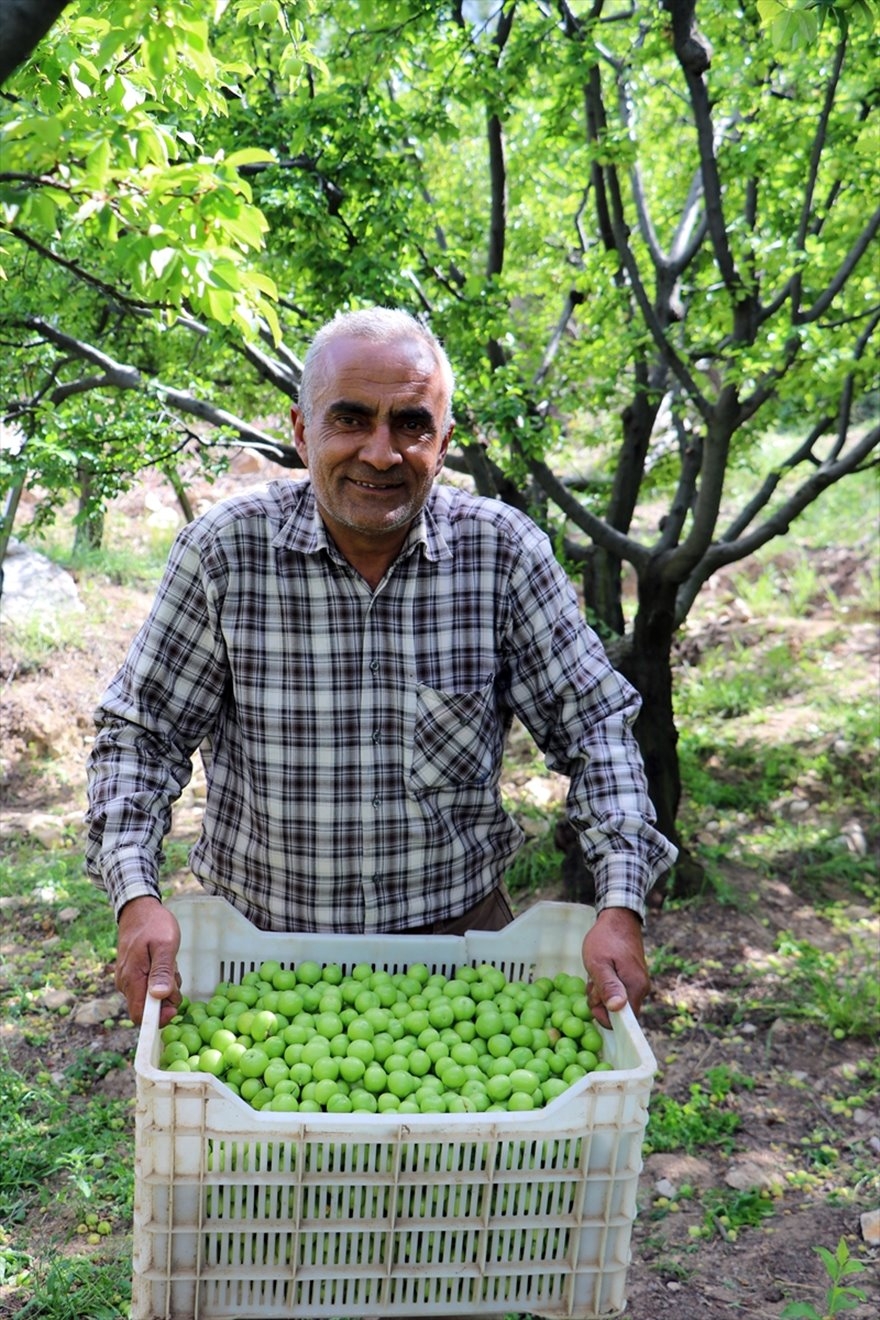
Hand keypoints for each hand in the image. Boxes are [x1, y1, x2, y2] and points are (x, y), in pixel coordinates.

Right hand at [115, 896, 181, 1025]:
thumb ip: (162, 971)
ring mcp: (128, 980)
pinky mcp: (133, 975)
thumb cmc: (154, 925)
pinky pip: (148, 987)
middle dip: (166, 998)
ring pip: (150, 998)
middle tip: (174, 974)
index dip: (158, 1018)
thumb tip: (159, 997)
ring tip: (170, 964)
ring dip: (165, 987)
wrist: (139, 910)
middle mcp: (126, 984)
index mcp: (132, 979)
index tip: (174, 1007)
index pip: (139, 1016)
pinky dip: (160, 980)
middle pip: (147, 1008)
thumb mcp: (165, 945)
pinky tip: (165, 964)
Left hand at [581, 907, 650, 1029]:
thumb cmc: (605, 939)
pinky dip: (607, 985)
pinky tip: (601, 972)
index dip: (605, 1015)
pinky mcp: (634, 978)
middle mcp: (641, 989)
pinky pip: (619, 991)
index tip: (594, 997)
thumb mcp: (599, 963)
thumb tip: (616, 1009)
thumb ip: (608, 986)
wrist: (618, 918)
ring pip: (617, 1002)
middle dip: (601, 1002)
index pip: (623, 1021)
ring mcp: (638, 983)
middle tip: (593, 981)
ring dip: (602, 992)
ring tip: (596, 973)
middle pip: (619, 1012)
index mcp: (635, 987)